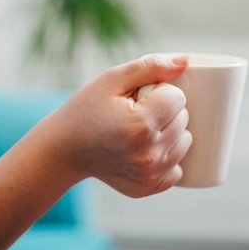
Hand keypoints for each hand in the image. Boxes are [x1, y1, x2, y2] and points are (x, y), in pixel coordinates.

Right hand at [50, 54, 192, 197]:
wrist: (63, 149)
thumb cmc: (87, 109)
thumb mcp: (112, 79)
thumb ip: (151, 66)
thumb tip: (185, 61)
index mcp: (141, 125)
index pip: (178, 98)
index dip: (159, 91)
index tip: (137, 97)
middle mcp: (149, 154)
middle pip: (183, 119)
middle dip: (165, 110)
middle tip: (134, 112)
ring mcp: (149, 175)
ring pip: (184, 142)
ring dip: (168, 132)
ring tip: (138, 130)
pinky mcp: (147, 188)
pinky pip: (177, 169)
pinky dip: (165, 157)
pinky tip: (142, 150)